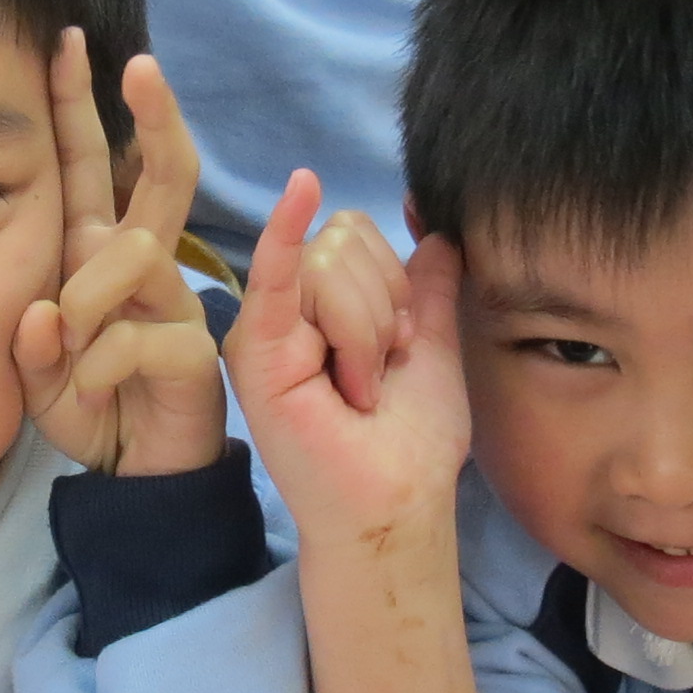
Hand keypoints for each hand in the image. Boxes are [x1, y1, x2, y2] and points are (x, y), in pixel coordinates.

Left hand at [9, 37, 222, 475]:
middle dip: (152, 117)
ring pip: (134, 253)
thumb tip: (43, 316)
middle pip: (162, 173)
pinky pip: (137, 332)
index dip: (78, 105)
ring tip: (66, 346)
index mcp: (94, 253)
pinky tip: (88, 391)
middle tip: (140, 65)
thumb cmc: (84, 404)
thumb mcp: (35, 373)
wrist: (133, 472)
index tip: (65, 41)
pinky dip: (98, 363)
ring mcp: (173, 300)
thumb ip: (31, 341)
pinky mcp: (193, 345)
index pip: (90, 166)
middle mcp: (140, 264)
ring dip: (87, 297)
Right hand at [226, 175, 470, 542]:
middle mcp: (285, 309)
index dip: (390, 278)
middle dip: (377, 306)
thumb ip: (428, 286)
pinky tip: (302, 189)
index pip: (353, 232)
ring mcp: (265, 328)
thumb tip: (434, 224)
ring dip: (363, 332)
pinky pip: (276, 274)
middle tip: (374, 373)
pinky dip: (285, 231)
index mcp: (321, 303)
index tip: (398, 343)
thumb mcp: (430, 345)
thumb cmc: (409, 441)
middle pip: (340, 241)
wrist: (397, 504)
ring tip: (357, 388)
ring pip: (328, 264)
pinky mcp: (259, 352)